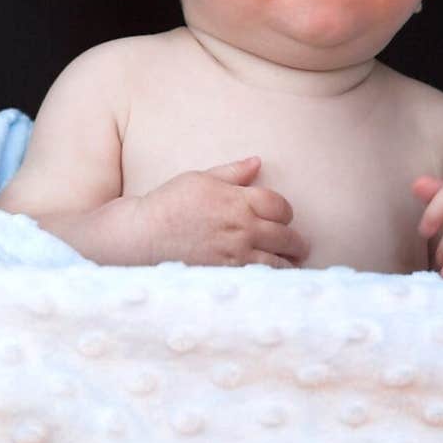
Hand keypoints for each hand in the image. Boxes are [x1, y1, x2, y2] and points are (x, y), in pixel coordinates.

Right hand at [131, 156, 309, 267]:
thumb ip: (233, 173)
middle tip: (299, 245)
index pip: (280, 205)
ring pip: (279, 262)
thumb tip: (257, 162)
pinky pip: (261, 280)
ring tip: (292, 264)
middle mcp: (242, 228)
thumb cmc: (169, 203)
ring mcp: (236, 254)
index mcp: (237, 200)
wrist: (143, 236)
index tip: (284, 217)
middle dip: (296, 241)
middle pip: (286, 235)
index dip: (286, 212)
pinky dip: (272, 280)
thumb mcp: (200, 179)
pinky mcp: (227, 275)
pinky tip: (275, 281)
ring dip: (289, 263)